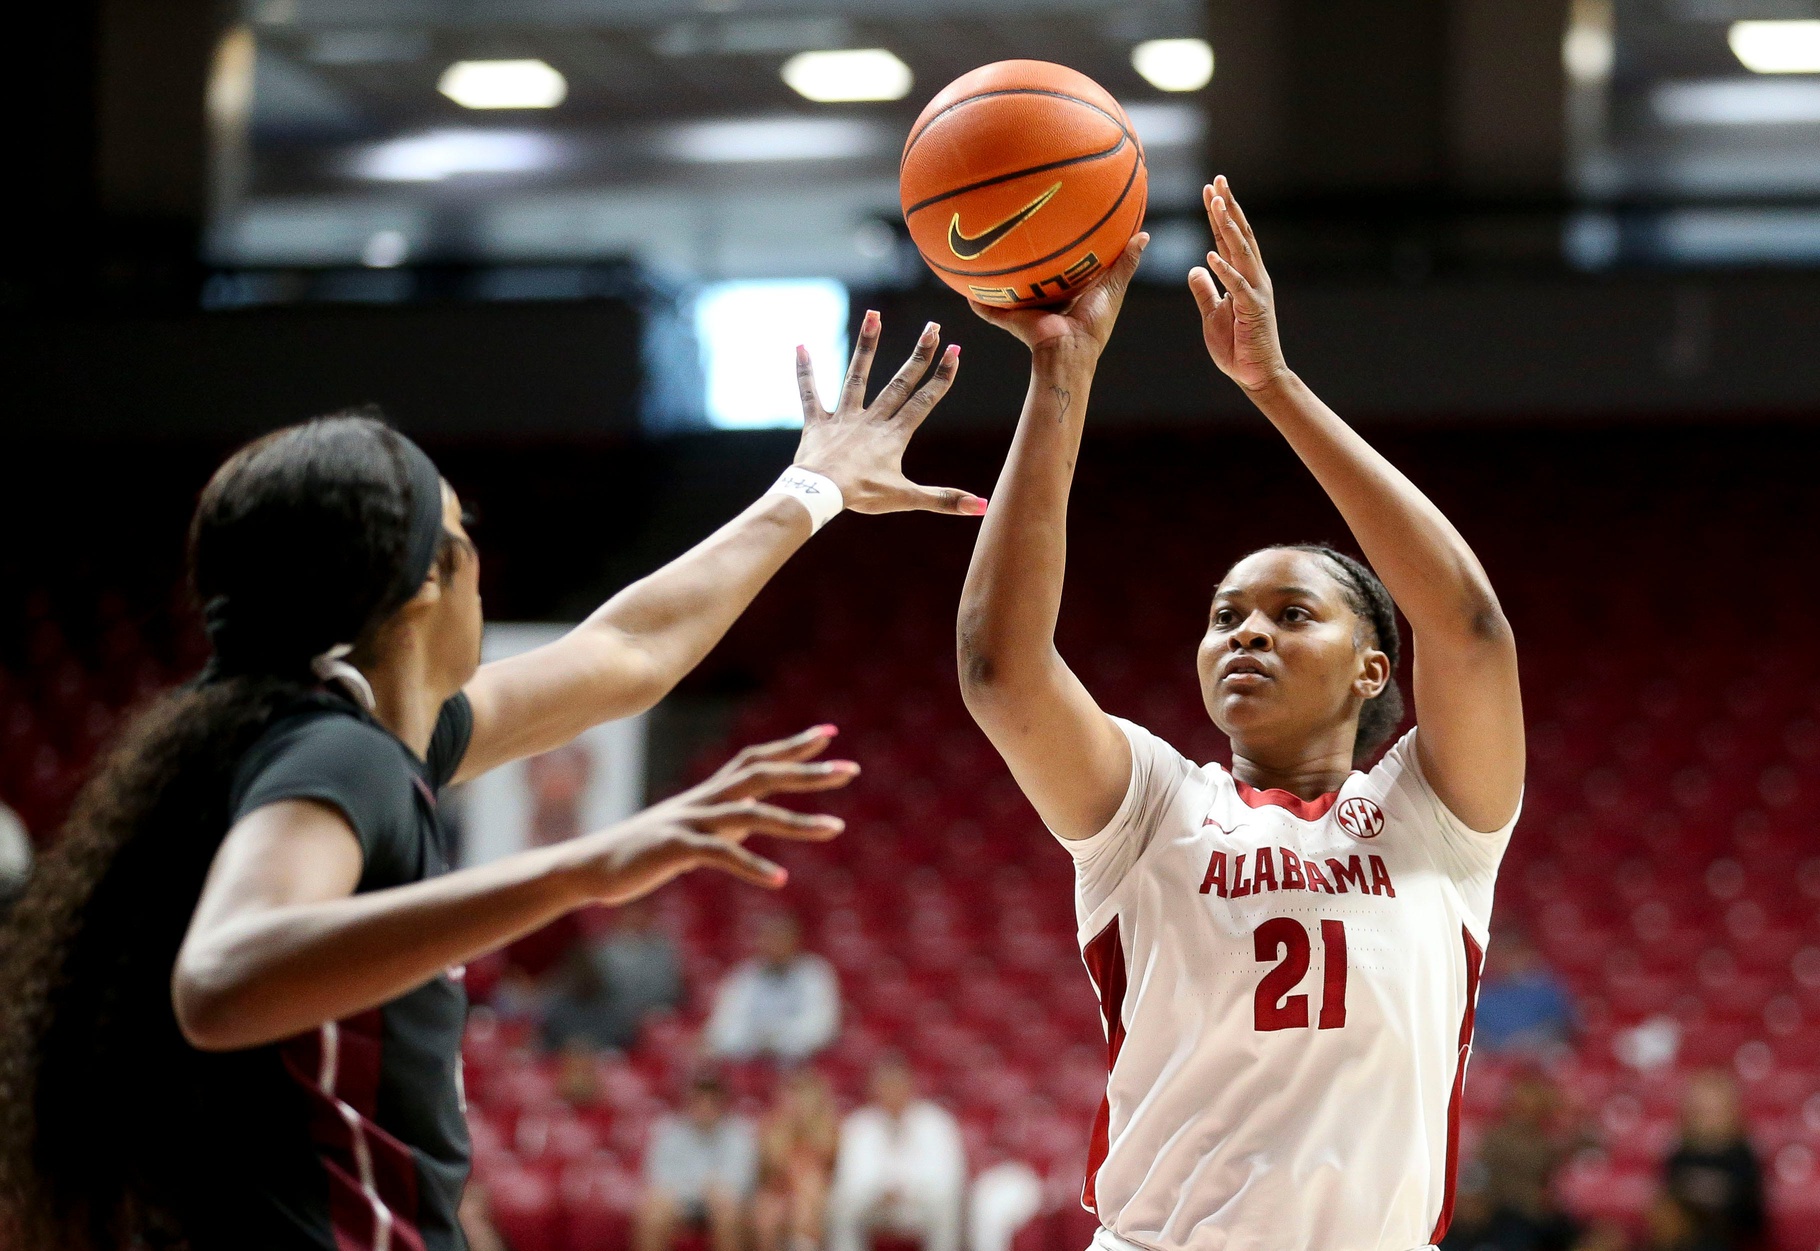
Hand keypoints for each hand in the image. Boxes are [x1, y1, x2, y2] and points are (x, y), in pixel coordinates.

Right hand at [564, 725, 857, 903]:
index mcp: (710, 794)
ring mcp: (689, 821)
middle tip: (851, 769)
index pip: (758, 760)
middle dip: (808, 772)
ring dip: (796, 822)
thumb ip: (723, 826)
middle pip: (762, 775)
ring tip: (836, 829)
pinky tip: (779, 879)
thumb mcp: (693, 836)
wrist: (590, 867)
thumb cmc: (643, 853)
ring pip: (750, 815)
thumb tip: (750, 824)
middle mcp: (704, 799)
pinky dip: (750, 866)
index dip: (792, 746)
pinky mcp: (674, 848)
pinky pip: (719, 855)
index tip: (830, 733)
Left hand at [792, 314, 986, 515]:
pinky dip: (805, 372)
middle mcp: (871, 420)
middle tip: (932, 326)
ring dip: (867, 345)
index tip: (955, 350)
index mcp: (894, 435)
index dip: (941, 376)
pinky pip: (809, 394)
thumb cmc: (863, 496)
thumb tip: (981, 506)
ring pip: (856, 377)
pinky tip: (801, 346)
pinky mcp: (817, 424)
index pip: (923, 401)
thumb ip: (943, 499)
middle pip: (898, 382)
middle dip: (918, 355)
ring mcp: (843, 418)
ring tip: (874, 315)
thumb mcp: (907, 498)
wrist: (821, 494)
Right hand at [967, 232, 1147, 361]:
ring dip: (997, 280)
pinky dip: (978, 302)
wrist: (1069, 349)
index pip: (1064, 268)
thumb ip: (1125, 262)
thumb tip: (1143, 234)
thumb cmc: (1094, 322)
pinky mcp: (1012, 319)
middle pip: (1033, 277)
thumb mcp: (1112, 287)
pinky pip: (990, 310)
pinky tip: (964, 288)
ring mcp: (1027, 310)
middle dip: (1025, 262)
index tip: (1058, 229)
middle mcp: (1046, 300)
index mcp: (1069, 293)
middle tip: (1016, 233)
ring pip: (1009, 291)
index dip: (1061, 252)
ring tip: (984, 253)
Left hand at [1188, 176, 1288, 392]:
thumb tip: (1196, 268)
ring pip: (1241, 252)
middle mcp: (1253, 278)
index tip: (1210, 189)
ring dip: (1228, 227)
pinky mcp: (1254, 310)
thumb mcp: (1213, 314)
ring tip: (1216, 203)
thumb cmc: (1237, 346)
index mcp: (1243, 277)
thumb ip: (1205, 290)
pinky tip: (1211, 253)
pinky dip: (1225, 270)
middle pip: (1239, 235)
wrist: (1256, 375)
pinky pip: (1237, 286)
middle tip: (1218, 180)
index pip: (1229, 238)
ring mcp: (1256, 292)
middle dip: (1228, 207)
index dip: (1219, 214)